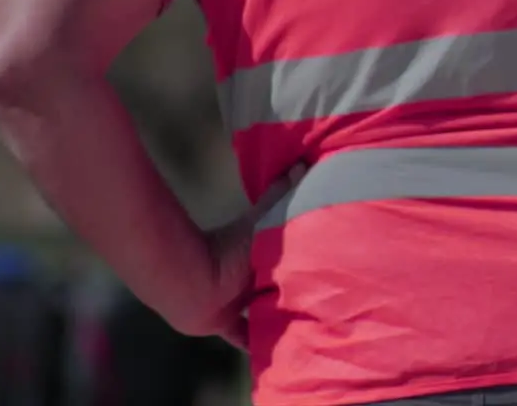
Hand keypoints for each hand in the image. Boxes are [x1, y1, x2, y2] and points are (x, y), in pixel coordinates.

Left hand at [178, 164, 305, 348]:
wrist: (189, 277)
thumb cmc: (226, 247)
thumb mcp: (262, 222)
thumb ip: (278, 196)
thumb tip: (298, 165)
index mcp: (260, 255)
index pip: (287, 259)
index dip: (303, 262)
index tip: (326, 264)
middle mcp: (250, 279)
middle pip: (278, 286)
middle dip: (295, 291)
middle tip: (323, 298)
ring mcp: (236, 303)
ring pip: (264, 313)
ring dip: (278, 318)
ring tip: (305, 325)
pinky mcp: (223, 324)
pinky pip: (244, 338)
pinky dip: (256, 344)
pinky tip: (275, 351)